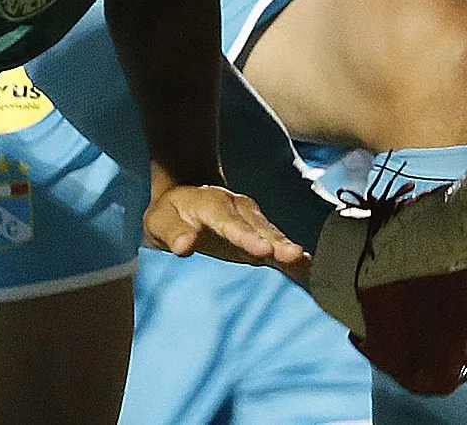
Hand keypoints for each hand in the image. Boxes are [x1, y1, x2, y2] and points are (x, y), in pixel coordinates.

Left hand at [145, 183, 304, 272]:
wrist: (184, 200)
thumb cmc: (170, 215)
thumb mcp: (160, 222)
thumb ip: (172, 232)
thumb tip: (183, 245)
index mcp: (212, 204)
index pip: (229, 223)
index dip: (246, 236)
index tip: (263, 250)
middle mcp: (237, 209)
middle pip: (258, 227)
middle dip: (276, 242)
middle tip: (293, 256)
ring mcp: (251, 221)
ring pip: (272, 235)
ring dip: (287, 248)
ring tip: (305, 261)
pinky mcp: (258, 236)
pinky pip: (276, 245)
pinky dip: (290, 256)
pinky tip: (307, 266)